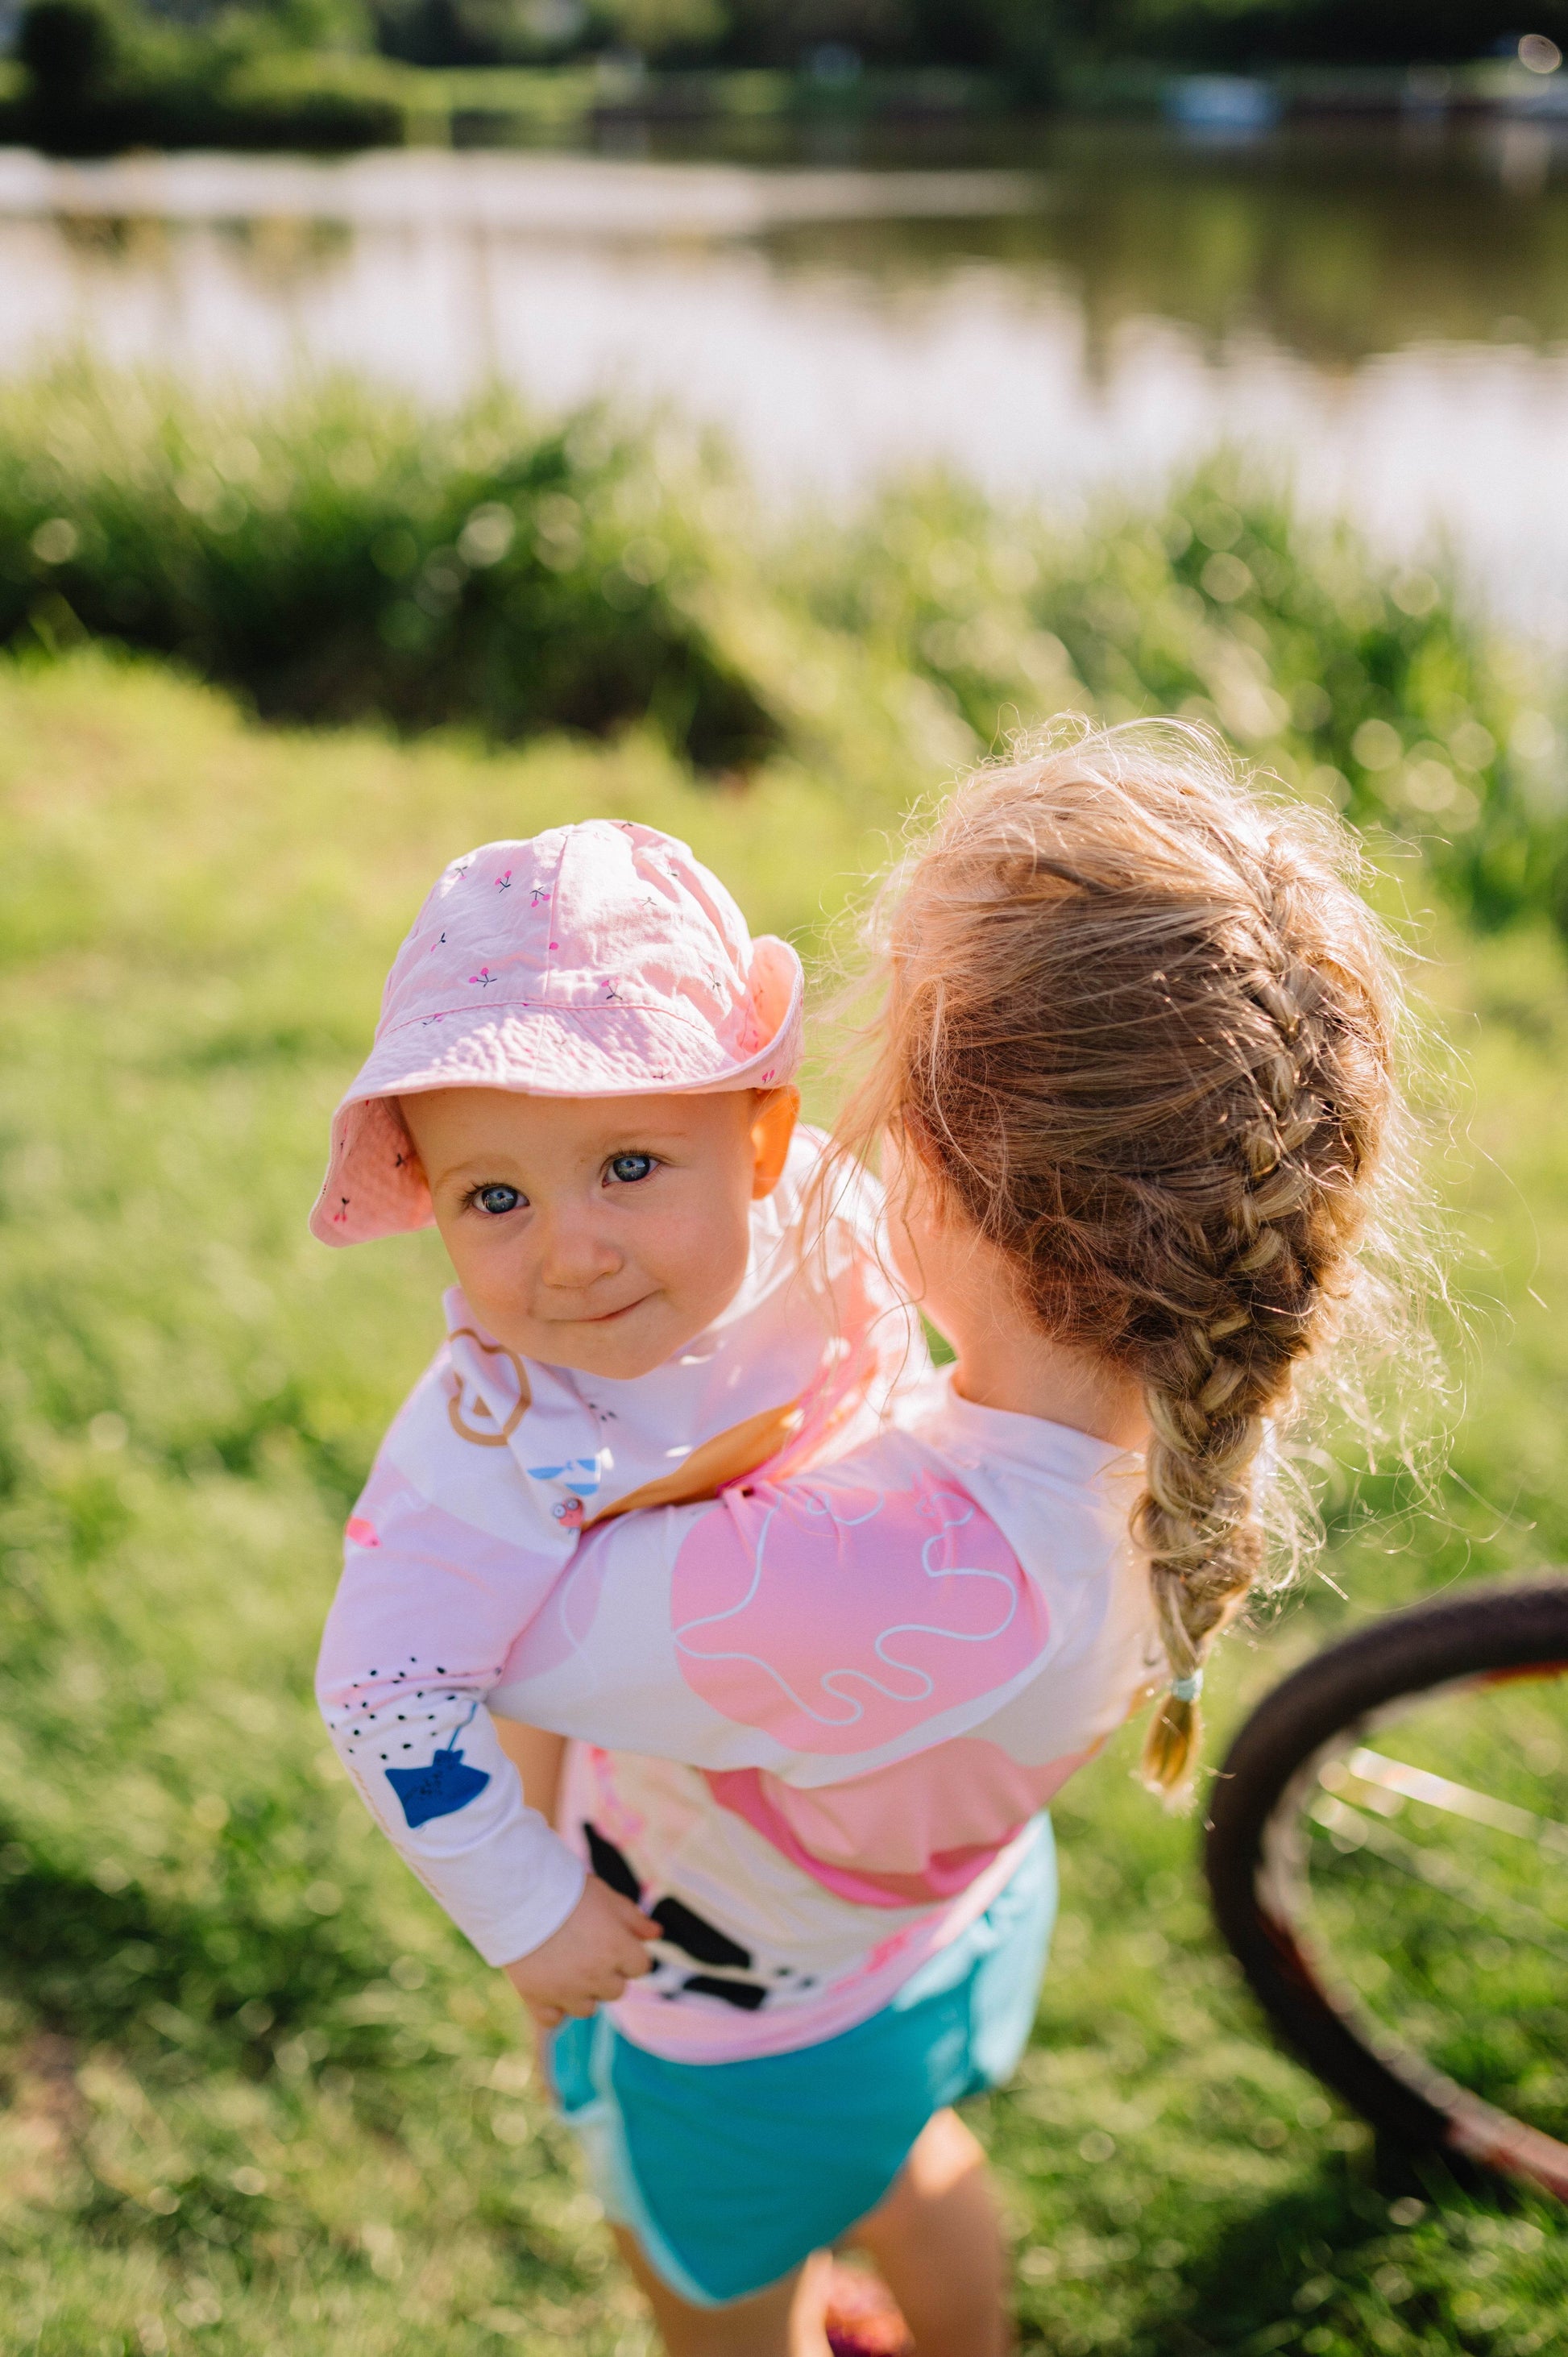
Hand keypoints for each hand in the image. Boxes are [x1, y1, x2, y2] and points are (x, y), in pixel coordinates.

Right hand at [504, 1875, 659, 2029]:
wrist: (517, 1895)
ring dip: (582, 1992)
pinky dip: (553, 2008)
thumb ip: (634, 1918)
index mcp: (617, 1949)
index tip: (613, 1940)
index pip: (641, 1967)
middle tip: (586, 1949)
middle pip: (616, 1990)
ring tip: (566, 1966)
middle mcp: (596, 1975)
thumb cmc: (566, 1890)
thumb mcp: (606, 1896)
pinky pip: (553, 2019)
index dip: (629, 1953)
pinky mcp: (537, 1999)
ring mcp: (566, 1991)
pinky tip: (549, 1986)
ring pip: (587, 2009)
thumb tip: (657, 1934)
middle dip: (607, 1973)